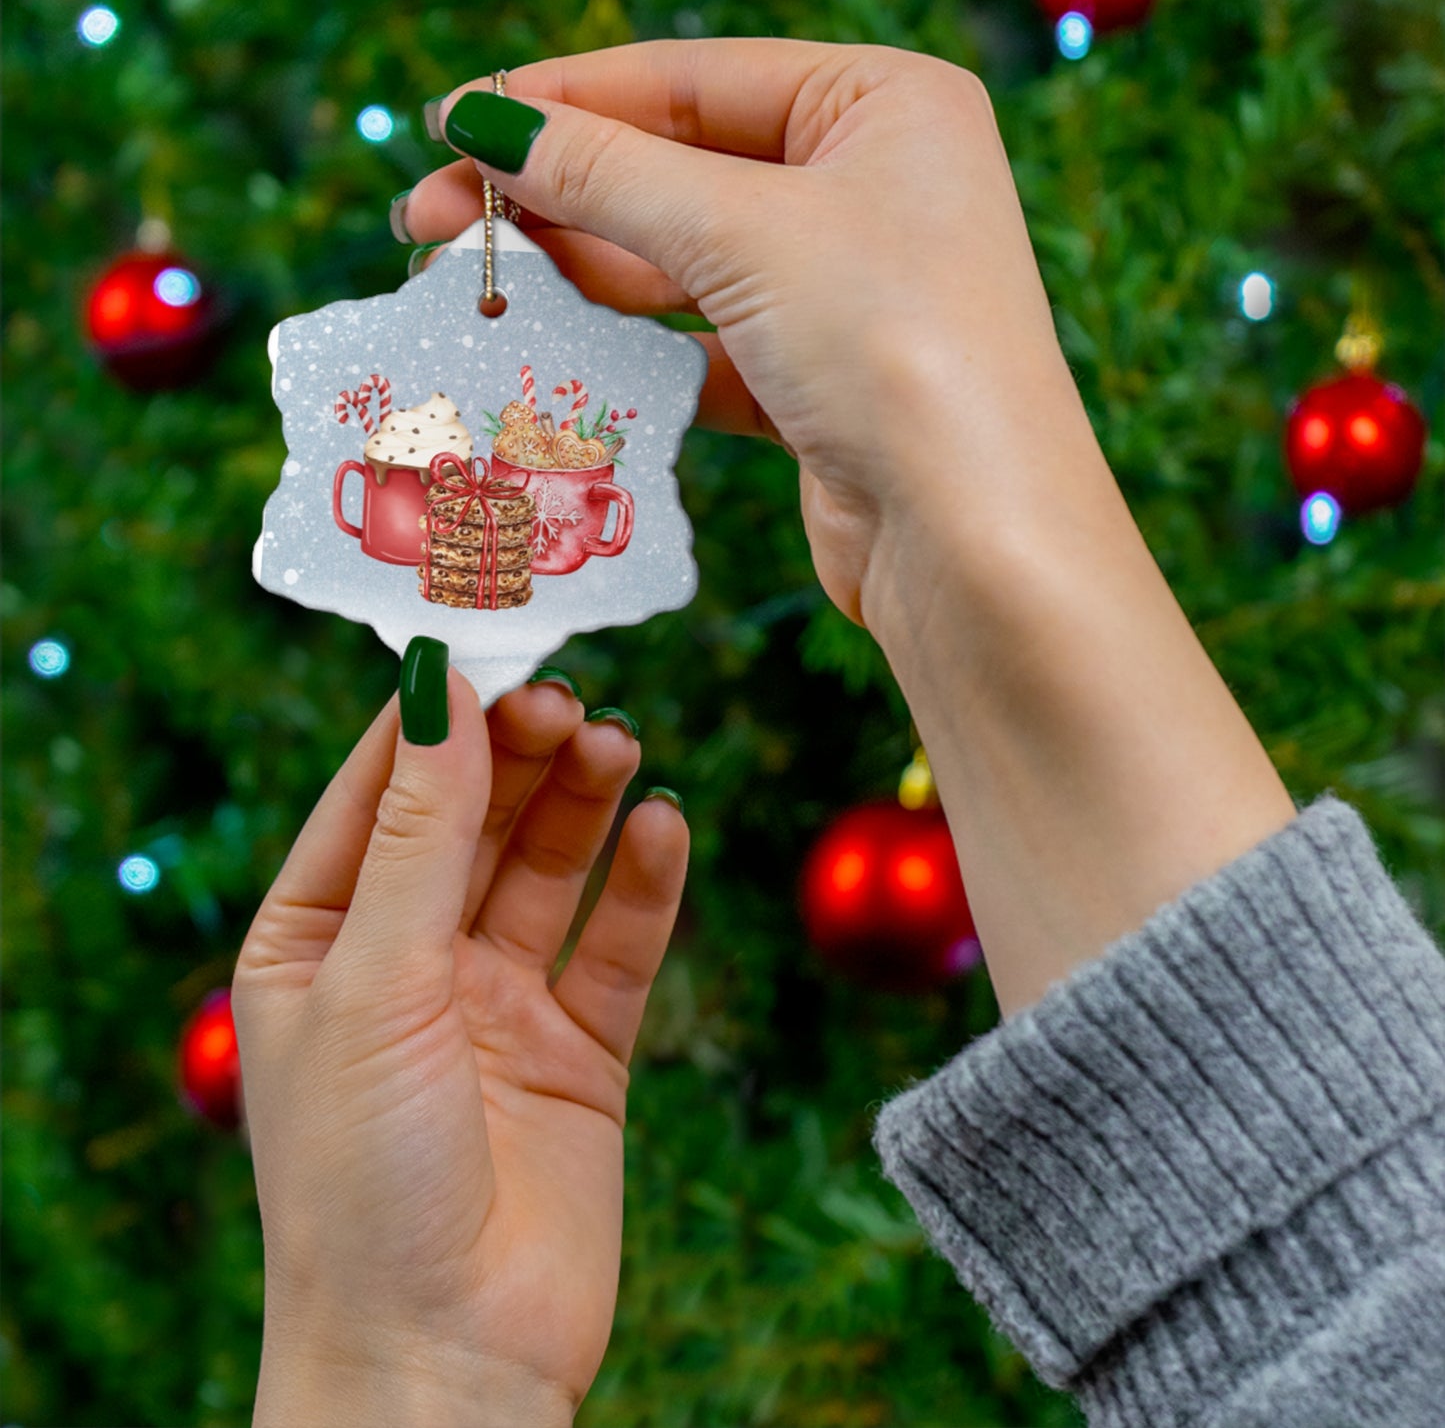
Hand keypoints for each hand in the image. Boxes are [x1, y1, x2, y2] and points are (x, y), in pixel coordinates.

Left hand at [233, 669, 686, 1424]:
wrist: (445, 1360)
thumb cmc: (362, 1181)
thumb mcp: (375, 983)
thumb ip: (419, 835)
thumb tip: (438, 689)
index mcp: (318, 941)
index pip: (376, 794)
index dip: (431, 718)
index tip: (486, 640)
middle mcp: (408, 963)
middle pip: (473, 820)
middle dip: (518, 754)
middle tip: (570, 697)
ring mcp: (497, 1005)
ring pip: (549, 869)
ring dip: (584, 803)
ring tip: (620, 744)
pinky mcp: (579, 1050)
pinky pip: (617, 946)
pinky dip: (643, 885)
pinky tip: (664, 827)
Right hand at [404, 39, 1082, 624]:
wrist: (973, 543)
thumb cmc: (895, 350)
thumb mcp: (743, 233)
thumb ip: (609, 175)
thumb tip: (487, 126)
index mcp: (883, 105)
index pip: (691, 80)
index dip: (562, 101)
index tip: (452, 124)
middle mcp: (872, 187)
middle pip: (679, 171)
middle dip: (557, 195)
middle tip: (430, 220)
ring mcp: (847, 291)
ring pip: (686, 263)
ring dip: (584, 273)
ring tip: (478, 284)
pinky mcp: (820, 384)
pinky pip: (705, 346)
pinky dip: (635, 351)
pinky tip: (558, 353)